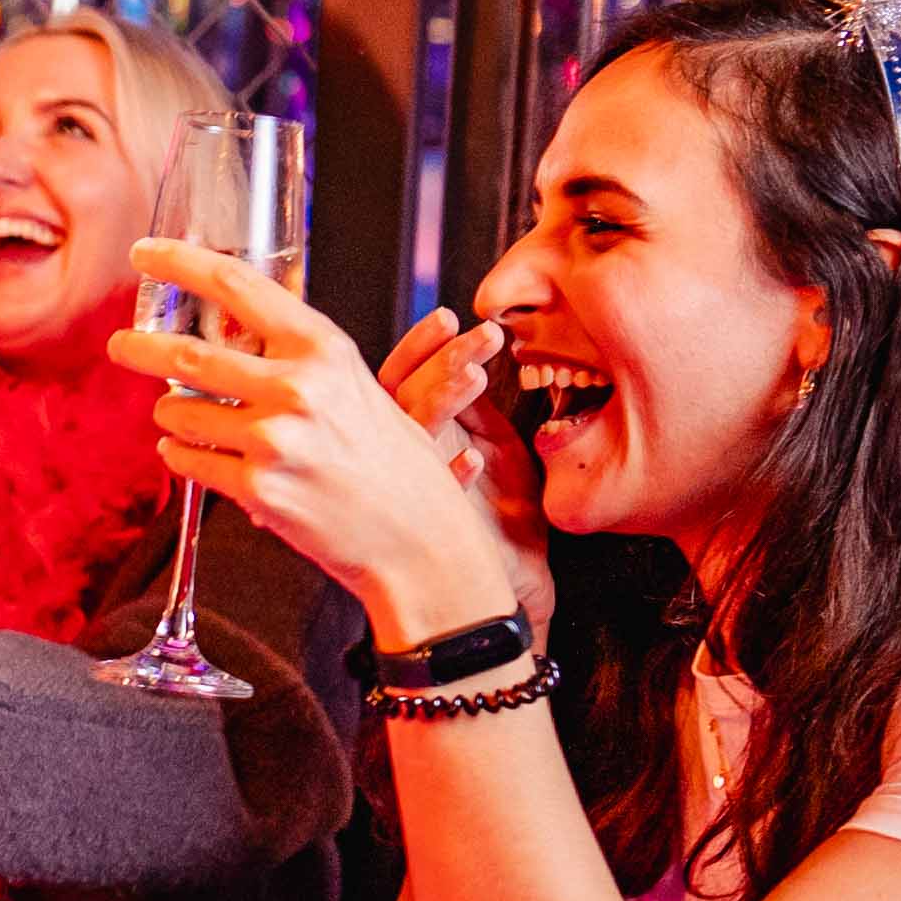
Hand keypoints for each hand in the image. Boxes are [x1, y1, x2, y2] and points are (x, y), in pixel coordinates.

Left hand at [110, 241, 519, 646]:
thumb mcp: (354, 385)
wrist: (420, 540)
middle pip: (186, 353)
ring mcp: (273, 440)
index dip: (180, 262)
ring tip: (188, 421)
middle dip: (139, 348)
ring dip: (171, 415)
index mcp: (323, 349)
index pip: (237, 285)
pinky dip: (181, 454)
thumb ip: (297, 357)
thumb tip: (227, 328)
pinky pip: (187, 460)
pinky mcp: (257, 490)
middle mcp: (296, 388)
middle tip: (120, 345)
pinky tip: (196, 455)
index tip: (143, 253)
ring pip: (178, 412)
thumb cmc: (392, 462)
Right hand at [376, 310, 553, 633]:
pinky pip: (432, 494)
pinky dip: (451, 475)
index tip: (448, 317)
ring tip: (477, 374)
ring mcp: (410, 487)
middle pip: (400, 396)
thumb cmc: (495, 513)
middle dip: (440, 361)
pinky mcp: (430, 523)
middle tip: (482, 336)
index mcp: (410, 432)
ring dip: (443, 400)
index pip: (399, 376)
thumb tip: (464, 353)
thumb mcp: (490, 444)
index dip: (421, 345)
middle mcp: (400, 455)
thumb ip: (471, 408)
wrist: (501, 583)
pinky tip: (474, 459)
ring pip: (411, 434)